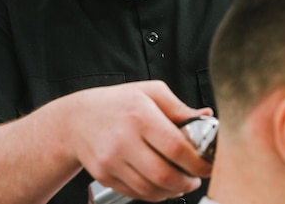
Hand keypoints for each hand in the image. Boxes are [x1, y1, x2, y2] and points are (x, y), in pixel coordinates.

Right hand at [64, 81, 211, 201]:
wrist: (77, 119)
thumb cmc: (117, 103)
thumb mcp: (149, 92)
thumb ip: (179, 107)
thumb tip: (207, 117)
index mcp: (139, 114)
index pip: (176, 148)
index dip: (198, 163)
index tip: (207, 165)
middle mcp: (123, 139)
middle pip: (165, 175)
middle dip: (189, 182)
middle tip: (196, 177)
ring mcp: (111, 160)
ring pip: (152, 190)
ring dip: (173, 191)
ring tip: (180, 181)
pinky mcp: (104, 176)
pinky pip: (136, 193)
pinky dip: (154, 194)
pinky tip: (160, 183)